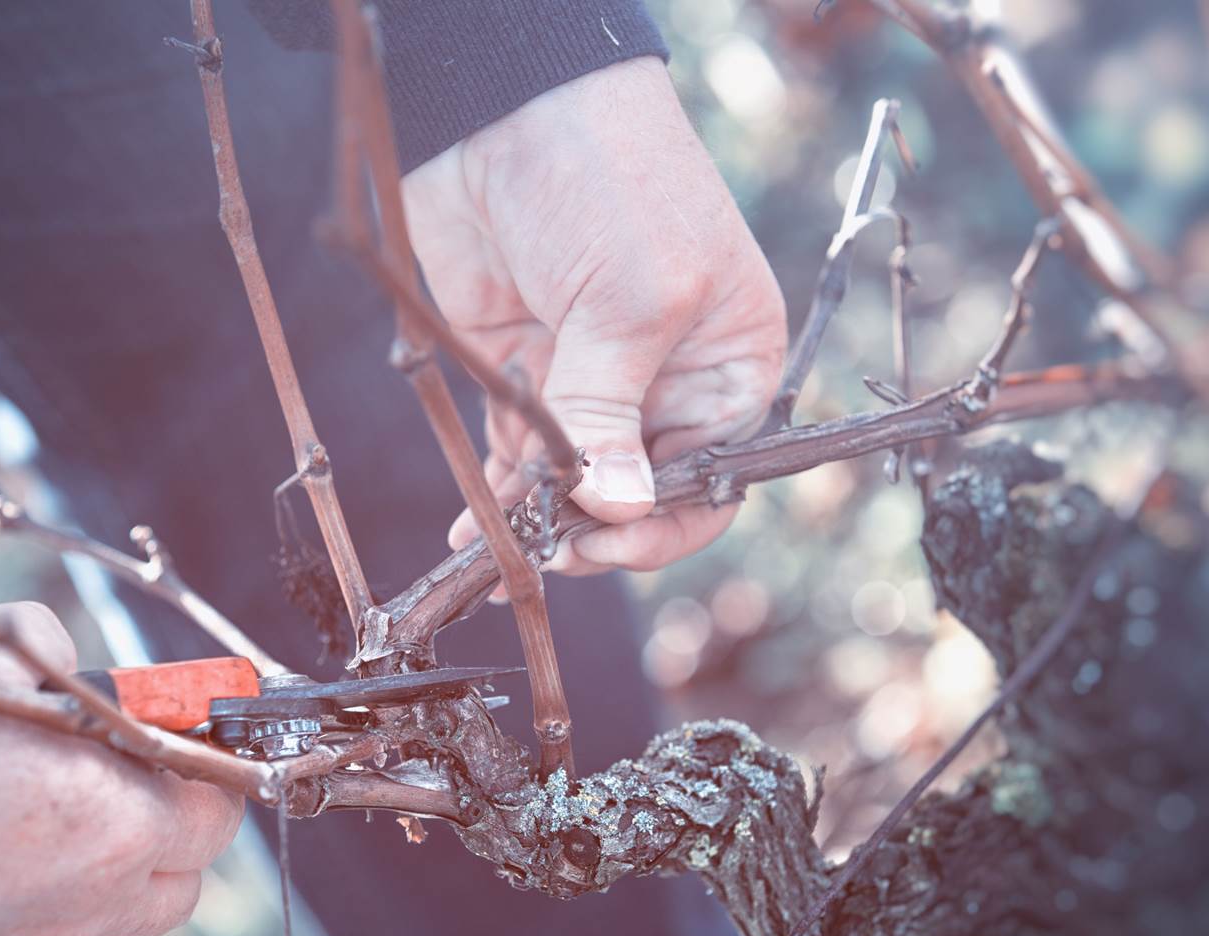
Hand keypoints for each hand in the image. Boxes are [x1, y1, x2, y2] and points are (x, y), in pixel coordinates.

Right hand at [0, 602, 242, 935]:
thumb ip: (36, 642)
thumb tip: (55, 651)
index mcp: (113, 818)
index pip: (221, 804)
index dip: (210, 761)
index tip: (185, 731)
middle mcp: (81, 897)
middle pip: (178, 879)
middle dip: (171, 824)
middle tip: (124, 769)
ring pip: (98, 914)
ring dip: (94, 863)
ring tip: (32, 804)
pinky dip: (5, 894)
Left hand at [404, 56, 788, 574]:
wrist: (507, 105)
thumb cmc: (610, 180)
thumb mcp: (630, 300)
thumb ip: (612, 413)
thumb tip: (617, 512)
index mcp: (729, 363)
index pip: (714, 478)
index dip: (663, 524)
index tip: (605, 545)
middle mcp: (666, 380)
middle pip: (639, 491)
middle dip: (594, 531)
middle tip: (545, 554)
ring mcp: (593, 376)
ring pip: (575, 482)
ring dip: (540, 522)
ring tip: (500, 556)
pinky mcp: (527, 368)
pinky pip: (521, 452)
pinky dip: (502, 491)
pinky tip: (478, 524)